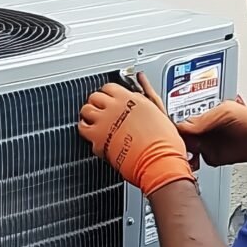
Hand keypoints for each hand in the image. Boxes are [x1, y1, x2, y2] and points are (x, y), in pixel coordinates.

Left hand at [79, 83, 193, 196]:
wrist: (159, 162)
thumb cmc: (164, 142)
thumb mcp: (159, 111)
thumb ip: (145, 96)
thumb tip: (139, 84)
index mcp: (130, 97)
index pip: (109, 87)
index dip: (109, 94)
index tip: (110, 100)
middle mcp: (115, 106)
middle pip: (95, 96)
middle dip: (97, 103)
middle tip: (102, 111)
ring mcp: (104, 121)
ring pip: (86, 110)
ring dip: (89, 114)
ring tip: (95, 121)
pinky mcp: (97, 138)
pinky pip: (82, 128)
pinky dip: (85, 129)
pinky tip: (91, 133)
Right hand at [177, 101, 246, 168]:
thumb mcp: (227, 112)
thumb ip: (205, 119)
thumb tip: (185, 126)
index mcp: (206, 114)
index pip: (183, 121)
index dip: (177, 129)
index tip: (174, 136)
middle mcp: (205, 129)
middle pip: (182, 136)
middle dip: (179, 142)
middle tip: (180, 147)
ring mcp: (208, 143)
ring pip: (187, 150)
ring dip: (185, 154)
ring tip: (187, 155)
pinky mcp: (213, 157)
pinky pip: (197, 161)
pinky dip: (194, 162)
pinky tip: (195, 162)